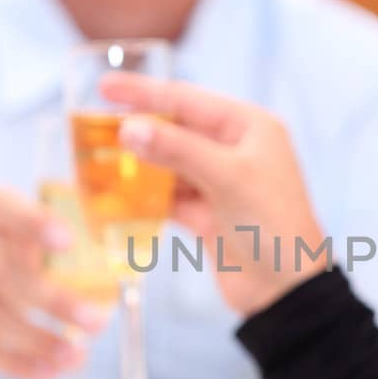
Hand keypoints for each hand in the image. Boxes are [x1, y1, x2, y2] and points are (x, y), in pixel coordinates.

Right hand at [0, 187, 110, 378]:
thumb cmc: (4, 262)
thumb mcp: (26, 246)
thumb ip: (64, 251)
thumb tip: (131, 263)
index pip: (0, 205)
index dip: (32, 222)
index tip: (69, 241)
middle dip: (52, 300)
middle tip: (97, 323)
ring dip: (36, 339)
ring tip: (76, 357)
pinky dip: (14, 363)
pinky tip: (47, 373)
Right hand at [101, 72, 328, 316]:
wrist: (286, 292)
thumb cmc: (272, 225)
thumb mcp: (227, 178)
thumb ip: (177, 149)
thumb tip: (129, 127)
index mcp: (249, 127)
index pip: (187, 100)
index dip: (144, 92)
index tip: (105, 86)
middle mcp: (234, 149)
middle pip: (175, 129)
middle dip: (137, 128)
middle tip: (90, 123)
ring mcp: (220, 182)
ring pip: (168, 164)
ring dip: (137, 163)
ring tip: (96, 158)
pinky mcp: (207, 214)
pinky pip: (168, 196)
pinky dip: (144, 195)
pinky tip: (115, 193)